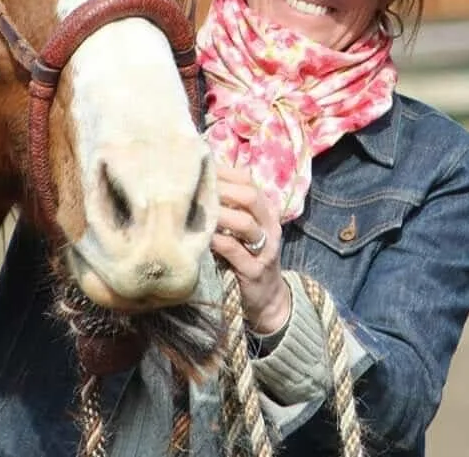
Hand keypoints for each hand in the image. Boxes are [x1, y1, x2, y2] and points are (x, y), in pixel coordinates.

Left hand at [210, 165, 290, 334]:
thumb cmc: (247, 258)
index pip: (249, 181)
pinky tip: (203, 236)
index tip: (201, 168)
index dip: (225, 172)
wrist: (268, 300)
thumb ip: (229, 209)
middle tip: (198, 186)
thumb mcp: (243, 231)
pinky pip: (235, 250)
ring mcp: (265, 249)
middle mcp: (270, 226)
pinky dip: (218, 240)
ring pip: (245, 223)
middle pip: (250, 196)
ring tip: (198, 208)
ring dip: (220, 213)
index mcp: (267, 211)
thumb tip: (198, 183)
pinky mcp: (254, 271)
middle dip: (222, 189)